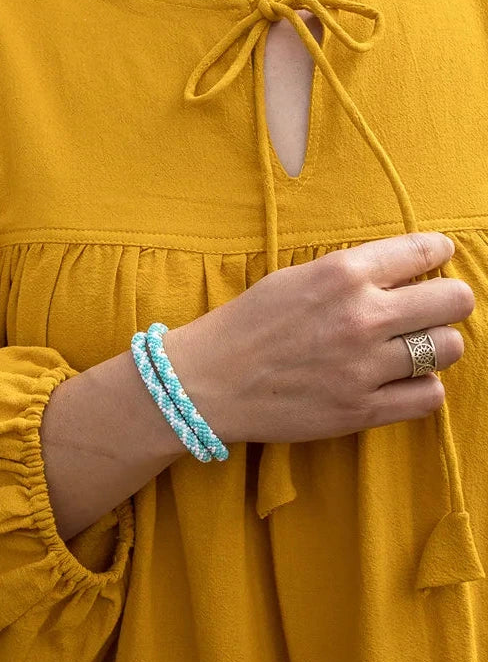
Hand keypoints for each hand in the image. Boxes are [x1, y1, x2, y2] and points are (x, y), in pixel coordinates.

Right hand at [163, 231, 473, 444]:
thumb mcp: (294, 277)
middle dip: (447, 300)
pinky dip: (421, 387)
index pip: (424, 251)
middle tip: (428, 307)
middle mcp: (361, 316)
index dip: (437, 253)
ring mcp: (364, 367)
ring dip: (436, 346)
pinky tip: (398, 380)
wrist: (207, 381)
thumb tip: (403, 270)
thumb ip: (350, 272)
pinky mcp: (361, 410)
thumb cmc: (247, 323)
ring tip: (410, 347)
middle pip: (453, 301)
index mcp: (342, 273)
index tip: (435, 259)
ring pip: (448, 349)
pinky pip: (428, 396)